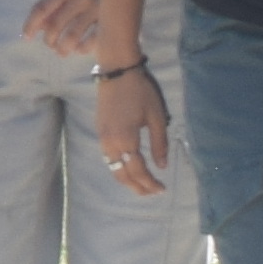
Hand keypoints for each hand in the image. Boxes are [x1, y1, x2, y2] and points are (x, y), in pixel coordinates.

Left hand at [22, 0, 105, 59]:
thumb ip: (54, 5)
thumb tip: (38, 27)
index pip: (42, 7)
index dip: (31, 24)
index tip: (26, 37)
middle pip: (55, 25)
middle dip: (49, 40)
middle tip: (50, 45)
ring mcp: (97, 9)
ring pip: (72, 36)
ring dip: (63, 48)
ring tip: (61, 52)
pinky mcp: (112, 20)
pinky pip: (93, 41)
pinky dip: (82, 49)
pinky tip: (80, 49)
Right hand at [95, 62, 168, 197]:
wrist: (116, 71)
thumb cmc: (139, 91)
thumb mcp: (156, 117)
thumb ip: (159, 143)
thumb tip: (161, 166)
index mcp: (125, 140)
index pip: (138, 170)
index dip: (150, 183)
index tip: (162, 189)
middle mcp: (110, 143)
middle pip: (121, 174)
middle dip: (137, 187)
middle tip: (152, 192)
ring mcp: (102, 138)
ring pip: (112, 167)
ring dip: (127, 179)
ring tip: (142, 184)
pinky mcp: (100, 131)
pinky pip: (108, 158)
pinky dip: (119, 168)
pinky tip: (129, 167)